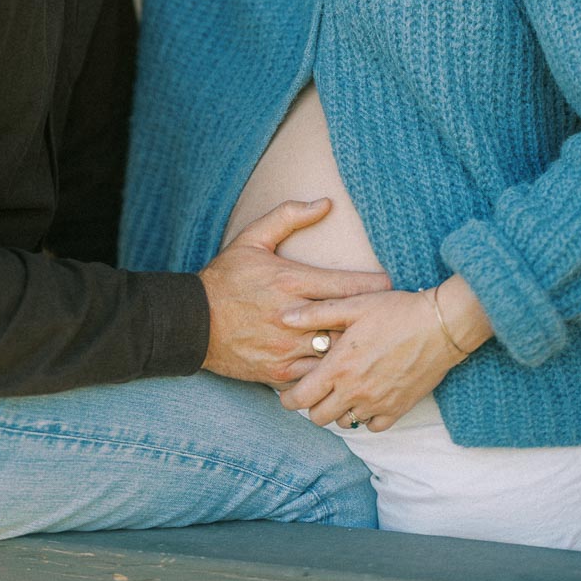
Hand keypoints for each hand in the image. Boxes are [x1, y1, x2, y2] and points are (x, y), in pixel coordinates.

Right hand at [198, 199, 391, 389]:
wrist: (192, 321)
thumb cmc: (226, 277)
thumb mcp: (252, 238)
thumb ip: (289, 216)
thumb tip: (325, 203)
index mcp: (290, 281)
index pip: (345, 285)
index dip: (372, 287)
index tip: (388, 286)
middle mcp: (293, 316)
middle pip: (346, 322)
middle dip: (368, 320)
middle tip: (387, 317)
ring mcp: (286, 348)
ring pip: (334, 353)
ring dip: (350, 348)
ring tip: (370, 344)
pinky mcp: (278, 373)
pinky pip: (315, 376)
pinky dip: (328, 371)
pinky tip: (339, 366)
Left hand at [278, 278, 490, 430]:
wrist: (440, 325)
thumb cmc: (395, 310)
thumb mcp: (352, 304)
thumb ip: (315, 314)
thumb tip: (283, 316)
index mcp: (339, 367)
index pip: (301, 398)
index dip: (288, 399)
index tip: (287, 393)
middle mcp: (355, 391)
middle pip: (319, 417)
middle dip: (312, 406)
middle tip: (316, 389)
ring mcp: (378, 403)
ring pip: (345, 422)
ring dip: (338, 410)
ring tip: (341, 389)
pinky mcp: (398, 409)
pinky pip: (372, 427)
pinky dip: (365, 417)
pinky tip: (366, 398)